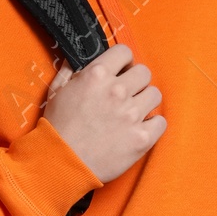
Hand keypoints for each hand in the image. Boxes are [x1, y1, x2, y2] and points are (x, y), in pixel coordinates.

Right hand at [43, 46, 165, 183]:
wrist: (62, 163)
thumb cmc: (57, 129)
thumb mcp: (56, 92)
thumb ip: (70, 72)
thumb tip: (77, 59)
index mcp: (97, 75)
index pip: (124, 52)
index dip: (123, 61)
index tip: (122, 70)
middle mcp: (117, 91)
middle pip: (144, 73)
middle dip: (136, 81)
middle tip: (127, 94)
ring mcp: (132, 115)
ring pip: (155, 95)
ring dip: (145, 101)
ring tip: (133, 112)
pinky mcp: (141, 138)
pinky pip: (161, 122)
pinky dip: (152, 125)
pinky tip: (140, 128)